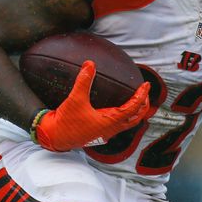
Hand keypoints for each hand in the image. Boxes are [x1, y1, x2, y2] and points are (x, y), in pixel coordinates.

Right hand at [32, 60, 150, 151]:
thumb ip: (83, 81)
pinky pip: (118, 125)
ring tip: (136, 100)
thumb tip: (90, 63)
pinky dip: (124, 115)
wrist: (55, 137)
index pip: (133, 108)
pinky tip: (117, 107)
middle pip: (136, 118)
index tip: (146, 85)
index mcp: (110, 122)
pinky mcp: (100, 133)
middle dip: (143, 105)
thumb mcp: (75, 99)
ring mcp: (106, 133)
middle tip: (145, 92)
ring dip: (135, 112)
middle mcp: (111, 129)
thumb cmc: (66, 121)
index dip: (142, 95)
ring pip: (128, 123)